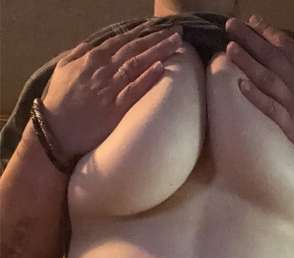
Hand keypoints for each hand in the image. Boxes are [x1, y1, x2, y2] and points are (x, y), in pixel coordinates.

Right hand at [41, 22, 182, 161]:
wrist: (54, 130)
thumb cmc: (58, 102)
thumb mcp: (62, 69)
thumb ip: (77, 53)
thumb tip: (90, 44)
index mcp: (92, 59)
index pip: (122, 40)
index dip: (141, 32)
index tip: (157, 27)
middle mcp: (103, 69)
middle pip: (135, 48)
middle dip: (157, 38)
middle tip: (177, 31)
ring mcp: (110, 88)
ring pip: (138, 64)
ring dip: (158, 52)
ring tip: (176, 43)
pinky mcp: (115, 108)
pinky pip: (134, 90)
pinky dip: (147, 78)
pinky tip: (161, 68)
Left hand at [224, 15, 293, 166]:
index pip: (285, 44)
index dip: (267, 31)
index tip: (251, 20)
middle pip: (270, 56)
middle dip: (249, 39)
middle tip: (230, 26)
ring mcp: (292, 102)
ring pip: (266, 78)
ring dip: (247, 62)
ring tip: (230, 49)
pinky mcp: (289, 123)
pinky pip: (270, 107)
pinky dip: (256, 96)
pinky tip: (241, 85)